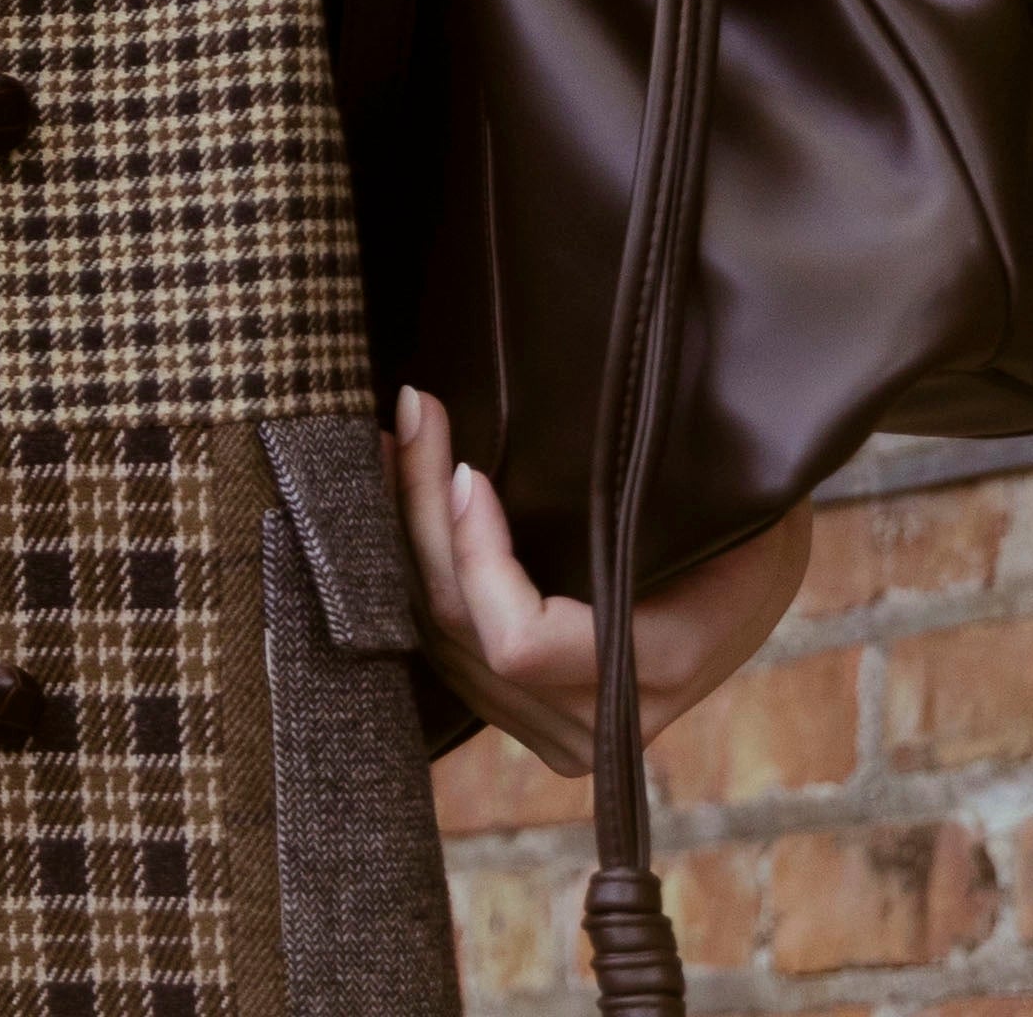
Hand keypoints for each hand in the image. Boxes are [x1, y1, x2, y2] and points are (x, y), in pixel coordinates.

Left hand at [385, 386, 812, 777]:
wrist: (758, 577)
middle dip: (420, 514)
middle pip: (464, 630)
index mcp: (659, 667)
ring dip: (405, 538)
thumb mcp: (732, 501)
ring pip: (441, 641)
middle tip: (406, 415)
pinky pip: (447, 652)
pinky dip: (416, 574)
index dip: (477, 559)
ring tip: (387, 443)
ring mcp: (561, 733)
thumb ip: (657, 484)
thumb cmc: (747, 517)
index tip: (467, 469)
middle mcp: (600, 723)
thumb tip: (582, 412)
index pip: (521, 643)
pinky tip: (399, 503)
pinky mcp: (529, 717)